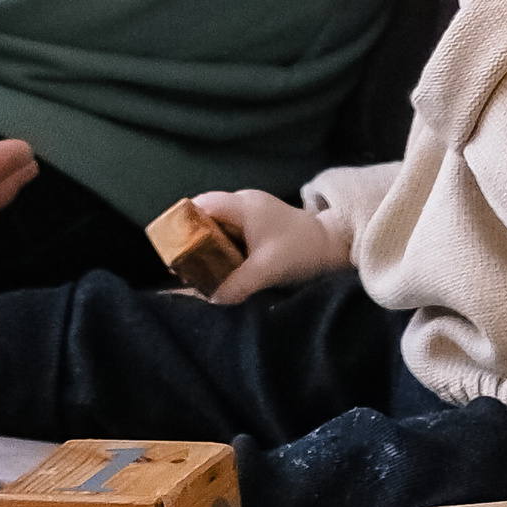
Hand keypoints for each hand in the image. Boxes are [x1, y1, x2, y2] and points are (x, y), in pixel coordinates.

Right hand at [189, 189, 355, 306]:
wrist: (334, 245)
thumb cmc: (302, 249)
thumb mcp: (267, 269)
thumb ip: (236, 284)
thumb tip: (210, 301)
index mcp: (243, 205)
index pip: (201, 204)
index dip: (183, 223)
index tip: (172, 248)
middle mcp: (244, 205)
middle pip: (205, 216)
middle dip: (191, 239)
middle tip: (181, 266)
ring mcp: (252, 215)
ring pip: (217, 227)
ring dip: (207, 247)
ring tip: (195, 272)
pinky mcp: (258, 228)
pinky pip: (230, 235)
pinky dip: (221, 250)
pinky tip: (217, 271)